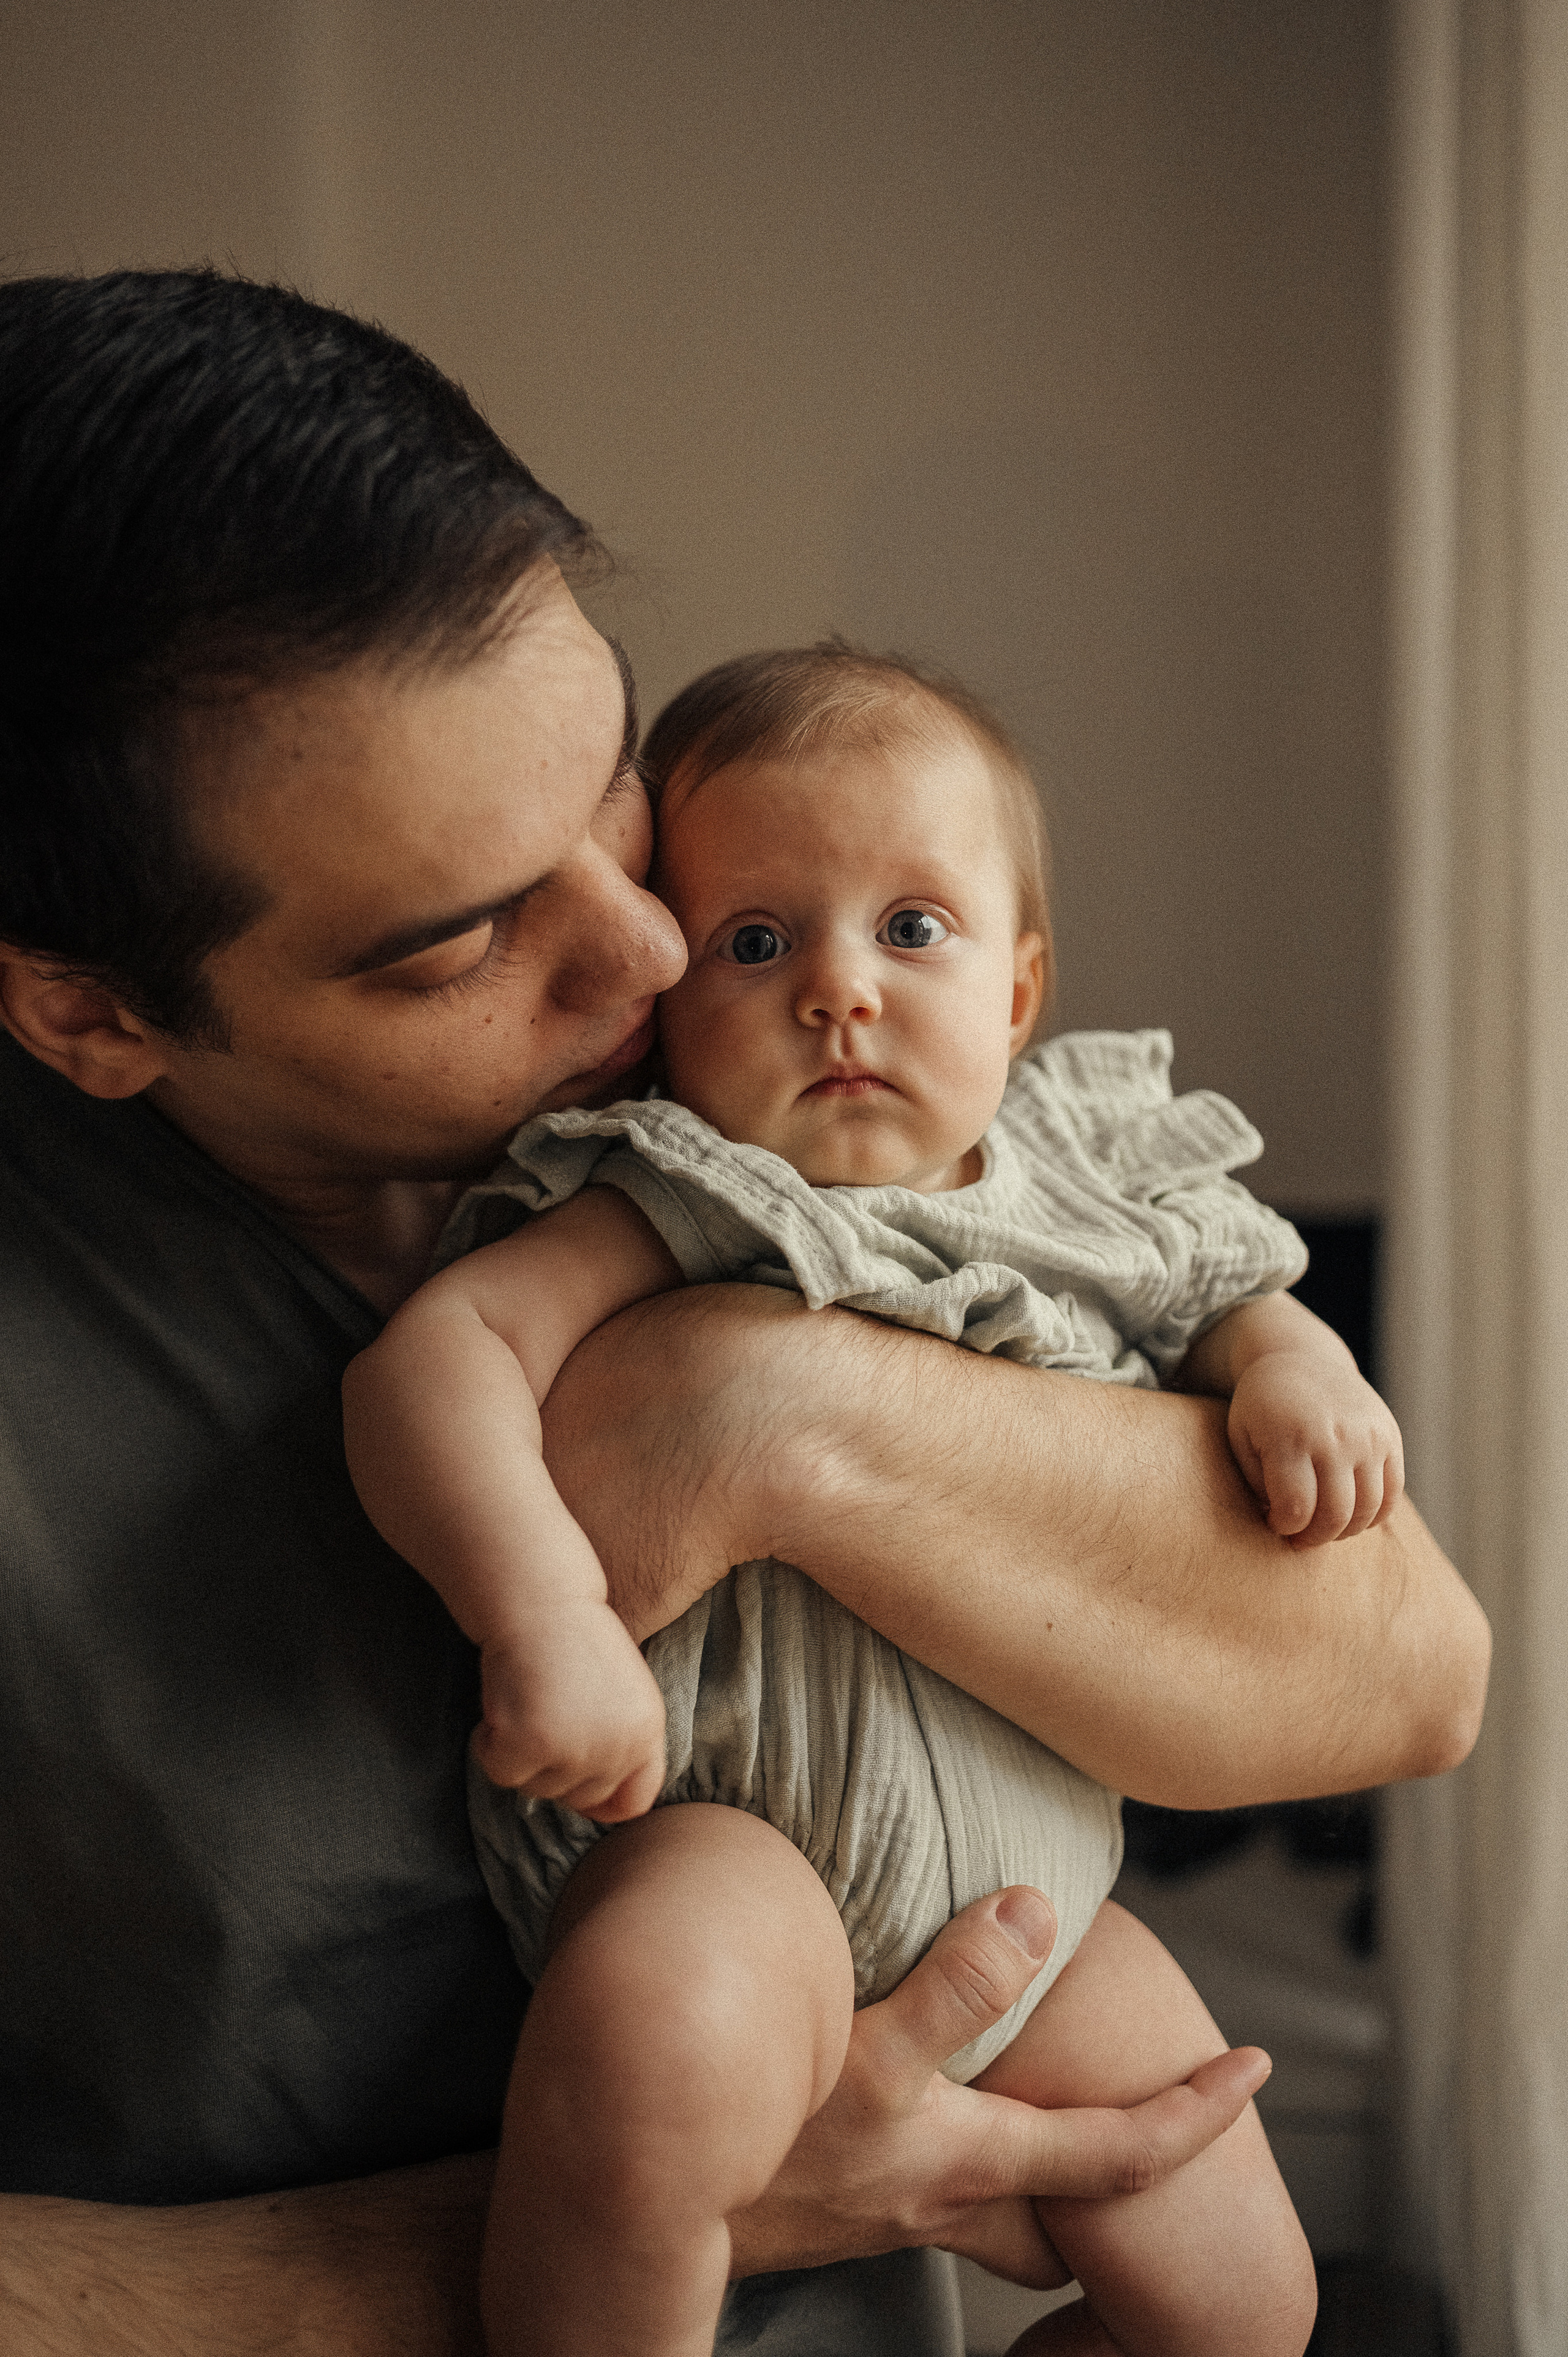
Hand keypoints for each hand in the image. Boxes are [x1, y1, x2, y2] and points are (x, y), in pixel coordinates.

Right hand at [471, 1602, 666, 1822]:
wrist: (540, 1599)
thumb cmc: (572, 1638)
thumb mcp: (618, 1692)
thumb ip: (613, 1740)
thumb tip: (589, 1801)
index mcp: (648, 1730)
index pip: (634, 1800)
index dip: (600, 1802)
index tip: (572, 1787)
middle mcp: (620, 1746)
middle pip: (577, 1799)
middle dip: (551, 1770)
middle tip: (537, 1719)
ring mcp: (578, 1748)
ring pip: (536, 1787)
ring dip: (519, 1754)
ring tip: (524, 1701)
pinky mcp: (534, 1743)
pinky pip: (500, 1772)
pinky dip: (489, 1745)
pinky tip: (499, 1705)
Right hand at [725, 1887, 1269, 2279]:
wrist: (644, 2209)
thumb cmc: (763, 2140)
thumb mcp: (866, 2058)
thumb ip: (958, 1986)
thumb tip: (1040, 1911)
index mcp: (969, 2162)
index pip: (1121, 2153)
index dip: (1199, 2115)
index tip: (1259, 2069)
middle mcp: (942, 2199)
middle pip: (1071, 2209)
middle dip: (1123, 2169)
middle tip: (1167, 2110)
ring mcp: (892, 2212)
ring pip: (1004, 2209)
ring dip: (1040, 2169)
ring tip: (1056, 2102)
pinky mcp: (842, 2204)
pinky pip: (934, 2189)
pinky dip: (958, 2150)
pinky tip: (928, 2101)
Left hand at [1228, 1348, 1404, 1547]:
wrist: (1303, 1357)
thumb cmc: (1263, 1407)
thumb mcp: (1242, 1436)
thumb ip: (1258, 1482)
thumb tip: (1285, 1521)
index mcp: (1290, 1437)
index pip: (1296, 1508)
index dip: (1285, 1526)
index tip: (1275, 1521)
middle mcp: (1334, 1436)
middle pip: (1335, 1514)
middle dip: (1315, 1537)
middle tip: (1301, 1537)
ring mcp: (1367, 1437)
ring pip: (1368, 1510)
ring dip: (1345, 1531)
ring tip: (1325, 1526)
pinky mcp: (1390, 1437)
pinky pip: (1392, 1494)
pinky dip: (1375, 1515)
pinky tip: (1352, 1514)